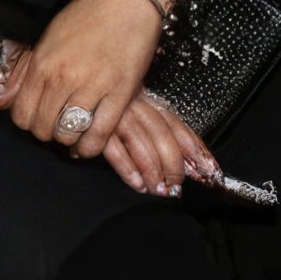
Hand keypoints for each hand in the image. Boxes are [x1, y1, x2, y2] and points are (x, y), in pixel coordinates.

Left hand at [0, 0, 162, 158]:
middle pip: (43, 128)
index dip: (27, 122)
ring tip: (73, 132)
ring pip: (69, 134)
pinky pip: (101, 134)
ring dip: (69, 139)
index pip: (22, 113)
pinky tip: (89, 144)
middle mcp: (62, 78)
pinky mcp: (121, 93)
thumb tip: (8, 100)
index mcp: (41, 64)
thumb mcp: (48, 40)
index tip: (36, 119)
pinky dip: (92, 146)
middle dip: (47, 132)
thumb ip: (30, 72)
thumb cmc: (85, 16)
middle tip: (56, 126)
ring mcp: (92, 87)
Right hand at [102, 95, 218, 196]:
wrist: (71, 90)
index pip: (176, 124)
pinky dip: (128, 169)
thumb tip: (193, 164)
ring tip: (158, 189)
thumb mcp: (134, 111)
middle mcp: (131, 103)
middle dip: (173, 164)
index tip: (209, 171)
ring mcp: (111, 113)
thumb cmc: (103, 108)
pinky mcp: (91, 125)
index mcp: (145, 98)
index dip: (195, 149)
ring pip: (141, 143)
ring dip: (153, 171)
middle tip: (177, 185)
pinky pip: (113, 149)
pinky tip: (136, 184)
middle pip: (161, 134)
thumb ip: (159, 132)